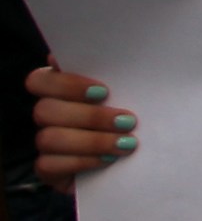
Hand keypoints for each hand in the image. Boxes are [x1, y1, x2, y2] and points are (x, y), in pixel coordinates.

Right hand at [30, 65, 131, 189]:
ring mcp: (45, 143)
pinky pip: (50, 165)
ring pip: (49, 138)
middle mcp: (48, 114)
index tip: (104, 91)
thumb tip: (114, 50)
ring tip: (127, 143)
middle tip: (127, 121)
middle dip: (90, 117)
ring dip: (92, 141)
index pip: (40, 80)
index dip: (66, 84)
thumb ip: (119, 75)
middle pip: (44, 110)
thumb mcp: (133, 95)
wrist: (141, 159)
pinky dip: (83, 162)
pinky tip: (109, 160)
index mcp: (60, 89)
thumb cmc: (137, 118)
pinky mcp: (48, 169)